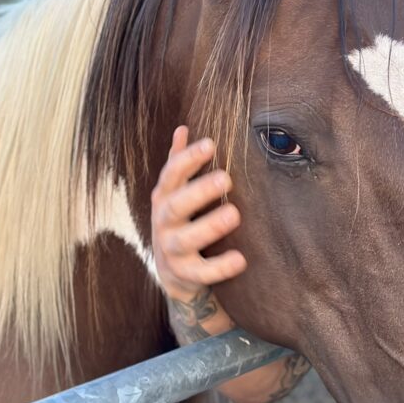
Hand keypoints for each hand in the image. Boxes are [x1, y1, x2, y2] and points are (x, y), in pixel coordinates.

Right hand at [150, 126, 246, 302]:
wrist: (171, 271)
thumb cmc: (179, 221)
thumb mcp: (174, 192)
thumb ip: (178, 163)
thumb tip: (182, 128)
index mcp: (164, 197)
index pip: (171, 175)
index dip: (188, 159)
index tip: (210, 144)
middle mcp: (163, 222)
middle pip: (176, 206)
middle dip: (199, 191)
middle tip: (226, 178)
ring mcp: (171, 249)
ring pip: (186, 239)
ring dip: (210, 227)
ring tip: (234, 214)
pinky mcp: (184, 274)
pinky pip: (201, 273)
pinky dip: (220, 267)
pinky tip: (241, 259)